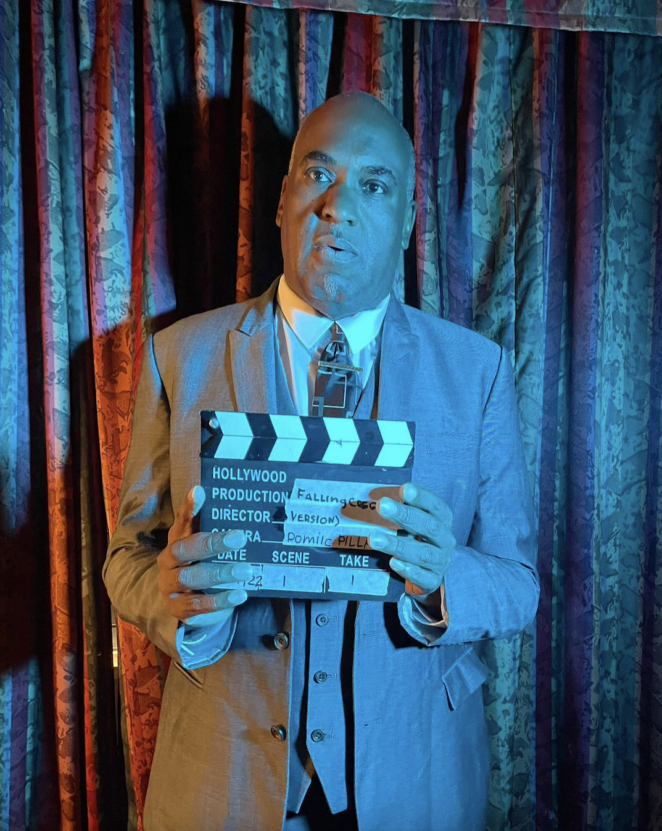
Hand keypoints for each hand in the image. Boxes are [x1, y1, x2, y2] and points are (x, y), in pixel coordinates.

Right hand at [157, 486, 251, 622]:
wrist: (183, 603)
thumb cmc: (199, 566)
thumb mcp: (203, 547)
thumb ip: (210, 526)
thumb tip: (222, 497)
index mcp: (175, 542)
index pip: (181, 522)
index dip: (189, 508)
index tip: (199, 491)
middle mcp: (167, 563)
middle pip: (184, 550)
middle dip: (212, 544)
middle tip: (240, 538)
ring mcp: (170, 587)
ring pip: (190, 578)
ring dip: (220, 574)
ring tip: (246, 570)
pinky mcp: (178, 609)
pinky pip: (197, 605)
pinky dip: (219, 600)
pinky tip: (240, 594)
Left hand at [368, 483, 454, 599]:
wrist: (429, 572)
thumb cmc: (418, 539)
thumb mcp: (414, 523)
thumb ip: (402, 509)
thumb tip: (375, 496)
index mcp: (443, 521)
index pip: (436, 506)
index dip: (421, 497)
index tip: (404, 488)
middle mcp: (445, 541)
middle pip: (429, 527)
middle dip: (405, 515)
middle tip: (382, 505)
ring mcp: (440, 562)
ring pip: (422, 553)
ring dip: (397, 544)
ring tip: (374, 538)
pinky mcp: (433, 581)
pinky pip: (423, 577)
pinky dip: (408, 570)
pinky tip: (392, 562)